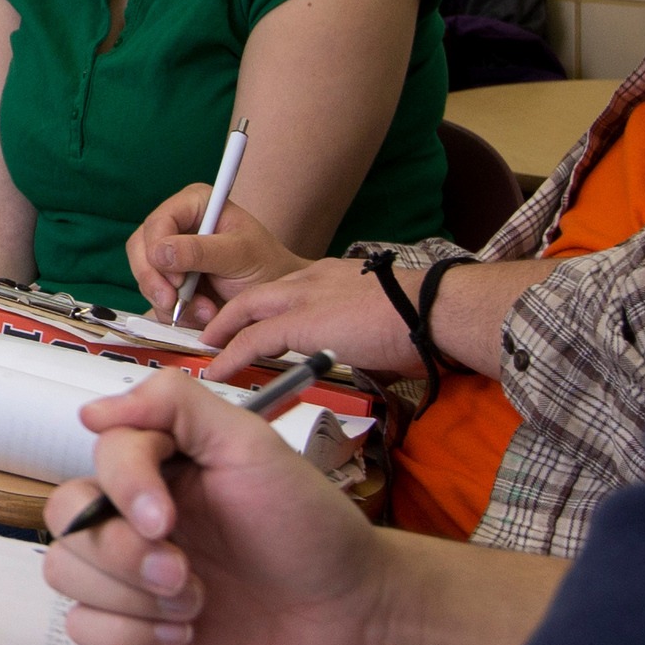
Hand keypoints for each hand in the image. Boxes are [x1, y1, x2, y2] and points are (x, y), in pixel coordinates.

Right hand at [39, 372, 387, 644]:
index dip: (123, 487)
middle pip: (66, 516)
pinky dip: (131, 634)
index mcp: (164, 467)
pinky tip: (187, 635)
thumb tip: (92, 409)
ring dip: (129, 595)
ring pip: (64, 572)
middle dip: (119, 552)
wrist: (350, 619)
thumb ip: (178, 406)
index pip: (101, 457)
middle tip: (183, 573)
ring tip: (195, 604)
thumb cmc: (310, 529)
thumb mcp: (254, 448)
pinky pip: (84, 629)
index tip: (165, 521)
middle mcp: (137, 516)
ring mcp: (131, 576)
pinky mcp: (133, 631)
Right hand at [124, 183, 303, 319]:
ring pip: (144, 275)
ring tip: (205, 311)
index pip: (158, 221)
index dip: (158, 250)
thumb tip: (159, 252)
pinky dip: (173, 311)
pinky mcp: (169, 280)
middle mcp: (178, 224)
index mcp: (195, 204)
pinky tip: (201, 315)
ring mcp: (171, 254)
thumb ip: (200, 251)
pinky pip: (154, 296)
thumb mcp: (239, 255)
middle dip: (154, 280)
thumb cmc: (266, 267)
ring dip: (168, 300)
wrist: (273, 300)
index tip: (177, 280)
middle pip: (141, 248)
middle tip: (173, 303)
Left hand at [192, 252, 436, 379]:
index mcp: (333, 274)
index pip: (285, 287)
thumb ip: (361, 325)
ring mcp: (305, 296)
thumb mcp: (381, 314)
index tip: (252, 321)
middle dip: (230, 314)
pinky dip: (232, 355)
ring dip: (223, 333)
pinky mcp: (302, 322)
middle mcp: (313, 278)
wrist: (434, 309)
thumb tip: (370, 348)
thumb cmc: (424, 317)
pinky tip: (220, 370)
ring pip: (246, 311)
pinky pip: (254, 340)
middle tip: (214, 333)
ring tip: (209, 352)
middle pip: (256, 294)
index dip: (264, 306)